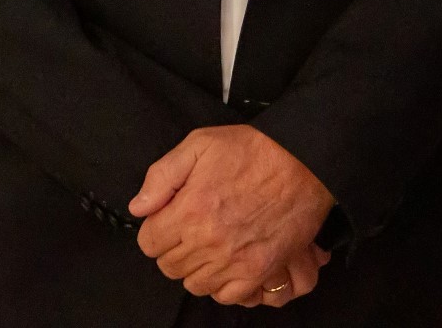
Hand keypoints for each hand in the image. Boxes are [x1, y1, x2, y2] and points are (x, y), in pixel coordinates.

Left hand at [129, 125, 335, 304]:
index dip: (155, 229)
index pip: (149, 243)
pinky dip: (221, 284)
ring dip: (195, 267)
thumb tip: (139, 207)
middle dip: (173, 248)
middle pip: (169, 266)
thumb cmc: (252, 151)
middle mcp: (209, 241)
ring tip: (208, 245)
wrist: (302, 162)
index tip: (167, 220)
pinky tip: (225, 262)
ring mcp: (234, 261)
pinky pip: (227, 296)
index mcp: (190, 210)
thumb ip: (161, 176)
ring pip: (195, 284)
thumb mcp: (199, 144)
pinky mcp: (258, 272)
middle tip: (188, 230)